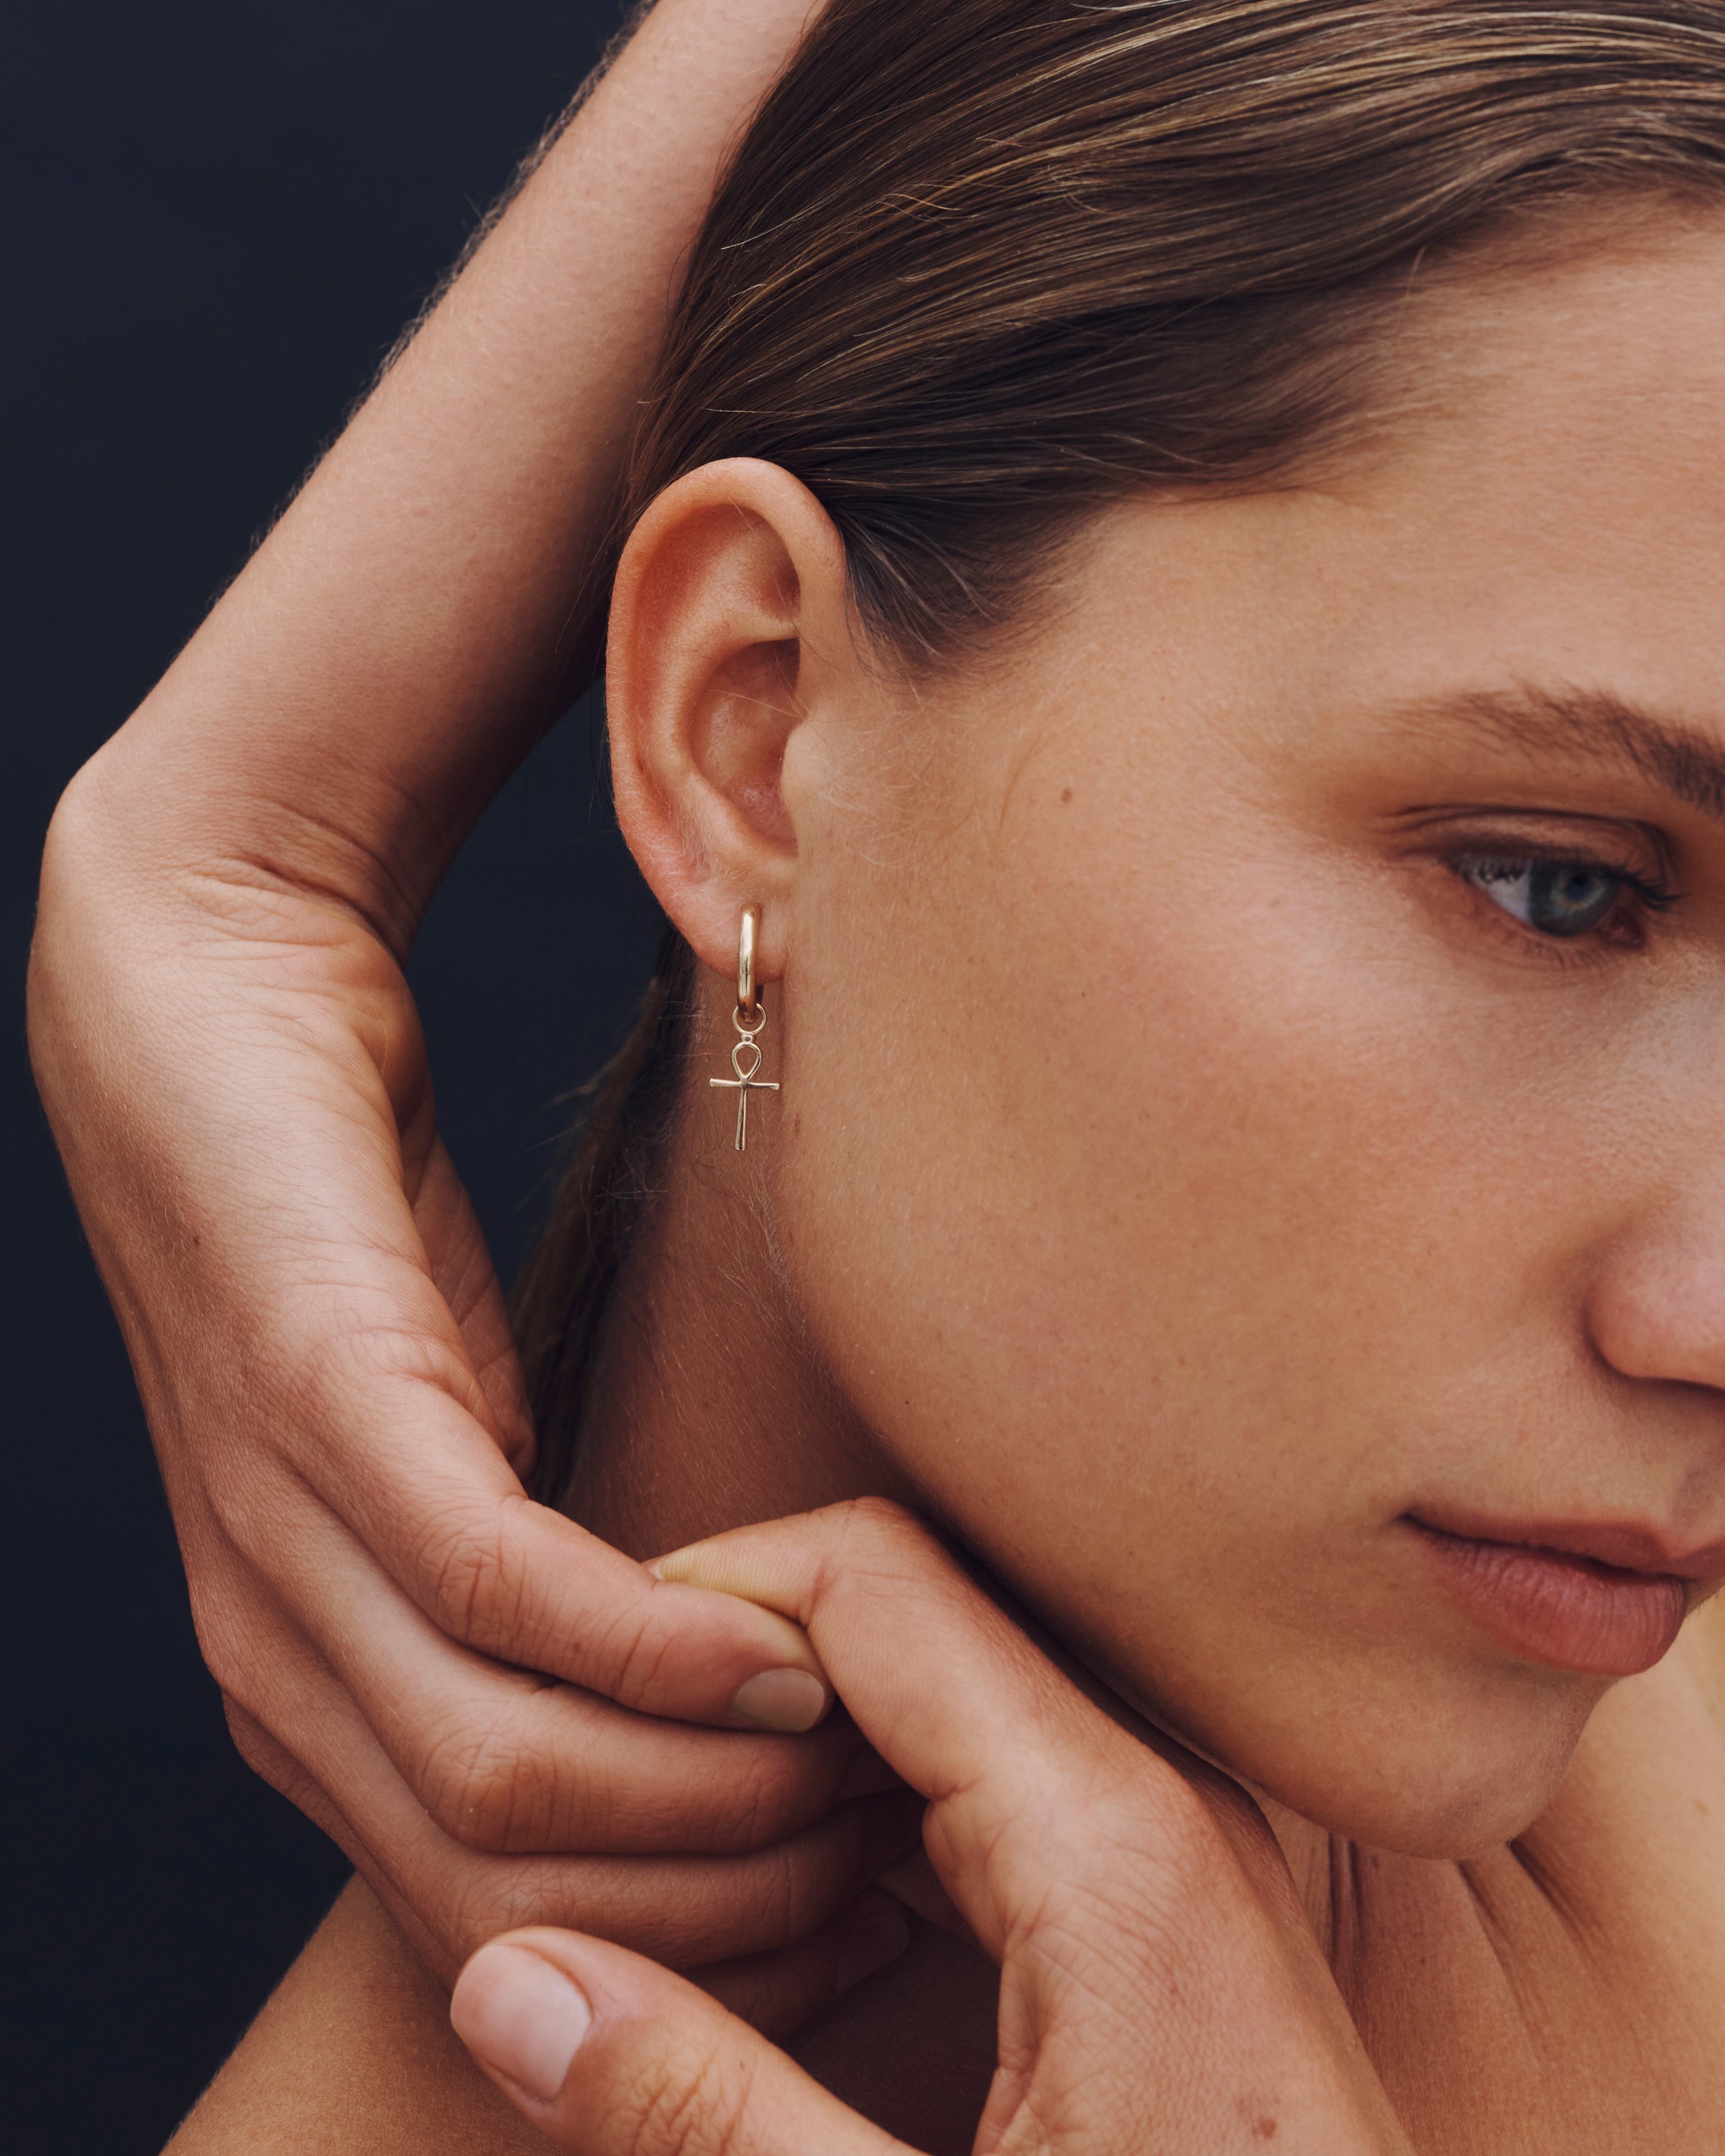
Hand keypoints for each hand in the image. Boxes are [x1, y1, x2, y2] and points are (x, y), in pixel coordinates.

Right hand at [28, 0, 860, 1985]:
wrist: (187, 909)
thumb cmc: (344, 851)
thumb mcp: (420, 855)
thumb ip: (600, 895)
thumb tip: (754, 914)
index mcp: (243, 1167)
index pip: (401, 1477)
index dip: (593, 1608)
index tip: (792, 1663)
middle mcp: (206, 1359)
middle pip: (396, 1680)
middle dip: (635, 1771)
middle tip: (868, 1767)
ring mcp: (211, 1480)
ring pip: (385, 1767)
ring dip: (609, 1837)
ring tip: (828, 1807)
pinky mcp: (259, 1535)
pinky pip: (380, 1749)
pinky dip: (544, 1813)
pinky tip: (714, 1796)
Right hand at [451, 1500, 1413, 2152]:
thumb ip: (705, 2112)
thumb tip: (504, 1982)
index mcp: (1111, 1842)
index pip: (872, 1573)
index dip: (709, 1588)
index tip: (588, 1675)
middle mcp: (1163, 1798)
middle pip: (913, 1609)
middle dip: (747, 1653)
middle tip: (605, 1747)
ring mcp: (1182, 1843)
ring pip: (955, 1685)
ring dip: (810, 1727)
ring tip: (676, 1815)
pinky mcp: (1176, 1905)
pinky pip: (1004, 1771)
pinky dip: (882, 1793)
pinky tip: (799, 1885)